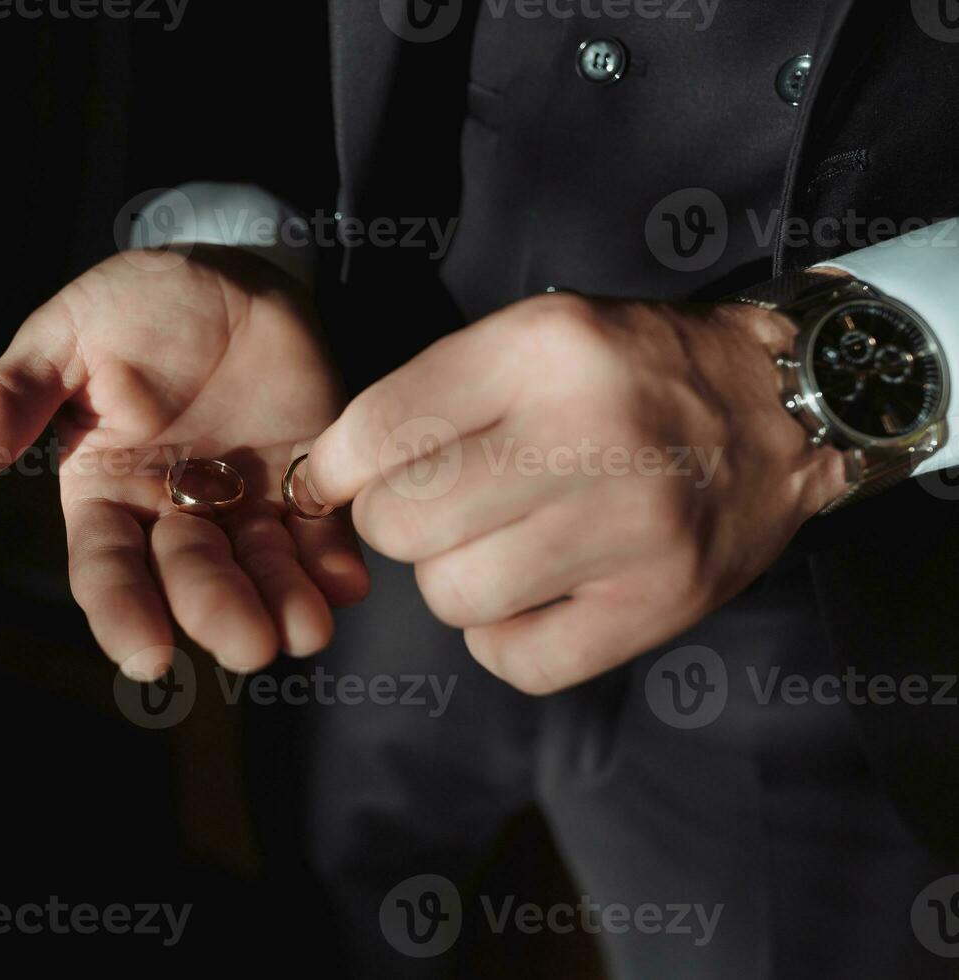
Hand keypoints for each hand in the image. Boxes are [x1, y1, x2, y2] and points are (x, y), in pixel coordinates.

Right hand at [0, 247, 367, 679]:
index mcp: (108, 492)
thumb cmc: (133, 307)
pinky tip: (346, 579)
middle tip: (249, 644)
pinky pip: (323, 535)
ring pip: (260, 572)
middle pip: (191, 581)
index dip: (124, 613)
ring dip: (284, 605)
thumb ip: (4, 405)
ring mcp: (245, 504)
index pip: (109, 568)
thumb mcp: (61, 342)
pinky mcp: (307, 484)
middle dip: (217, 613)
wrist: (229, 274)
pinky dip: (334, 563)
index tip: (147, 657)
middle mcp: (175, 512)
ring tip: (305, 626)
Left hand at [305, 293, 847, 693]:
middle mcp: (588, 433)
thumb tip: (326, 478)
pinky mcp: (660, 602)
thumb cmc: (629, 373)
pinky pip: (519, 660)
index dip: (331, 471)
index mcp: (542, 351)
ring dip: (452, 578)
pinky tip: (532, 594)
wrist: (779, 411)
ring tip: (495, 545)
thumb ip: (428, 395)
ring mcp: (632, 526)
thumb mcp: (532, 338)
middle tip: (437, 508)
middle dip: (396, 522)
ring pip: (453, 595)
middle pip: (402, 523)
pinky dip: (505, 638)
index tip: (331, 485)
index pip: (378, 430)